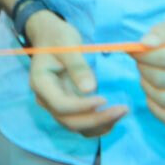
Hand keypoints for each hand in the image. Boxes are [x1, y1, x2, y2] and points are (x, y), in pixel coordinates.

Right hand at [25, 12, 126, 137]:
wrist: (51, 38)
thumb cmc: (58, 38)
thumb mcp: (67, 45)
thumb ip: (78, 66)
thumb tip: (90, 89)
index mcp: (41, 84)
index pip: (61, 105)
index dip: (83, 107)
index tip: (105, 99)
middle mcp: (46, 100)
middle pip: (69, 121)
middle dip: (96, 120)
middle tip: (122, 109)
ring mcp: (55, 106)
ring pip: (76, 127)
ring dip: (99, 125)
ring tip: (121, 112)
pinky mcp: (67, 108)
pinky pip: (81, 124)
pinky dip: (98, 125)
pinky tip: (114, 116)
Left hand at [132, 17, 164, 127]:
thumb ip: (162, 31)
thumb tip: (145, 44)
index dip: (143, 55)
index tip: (135, 51)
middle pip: (163, 80)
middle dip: (144, 70)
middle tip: (140, 64)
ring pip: (164, 99)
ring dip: (147, 88)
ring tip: (147, 77)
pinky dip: (155, 108)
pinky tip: (153, 95)